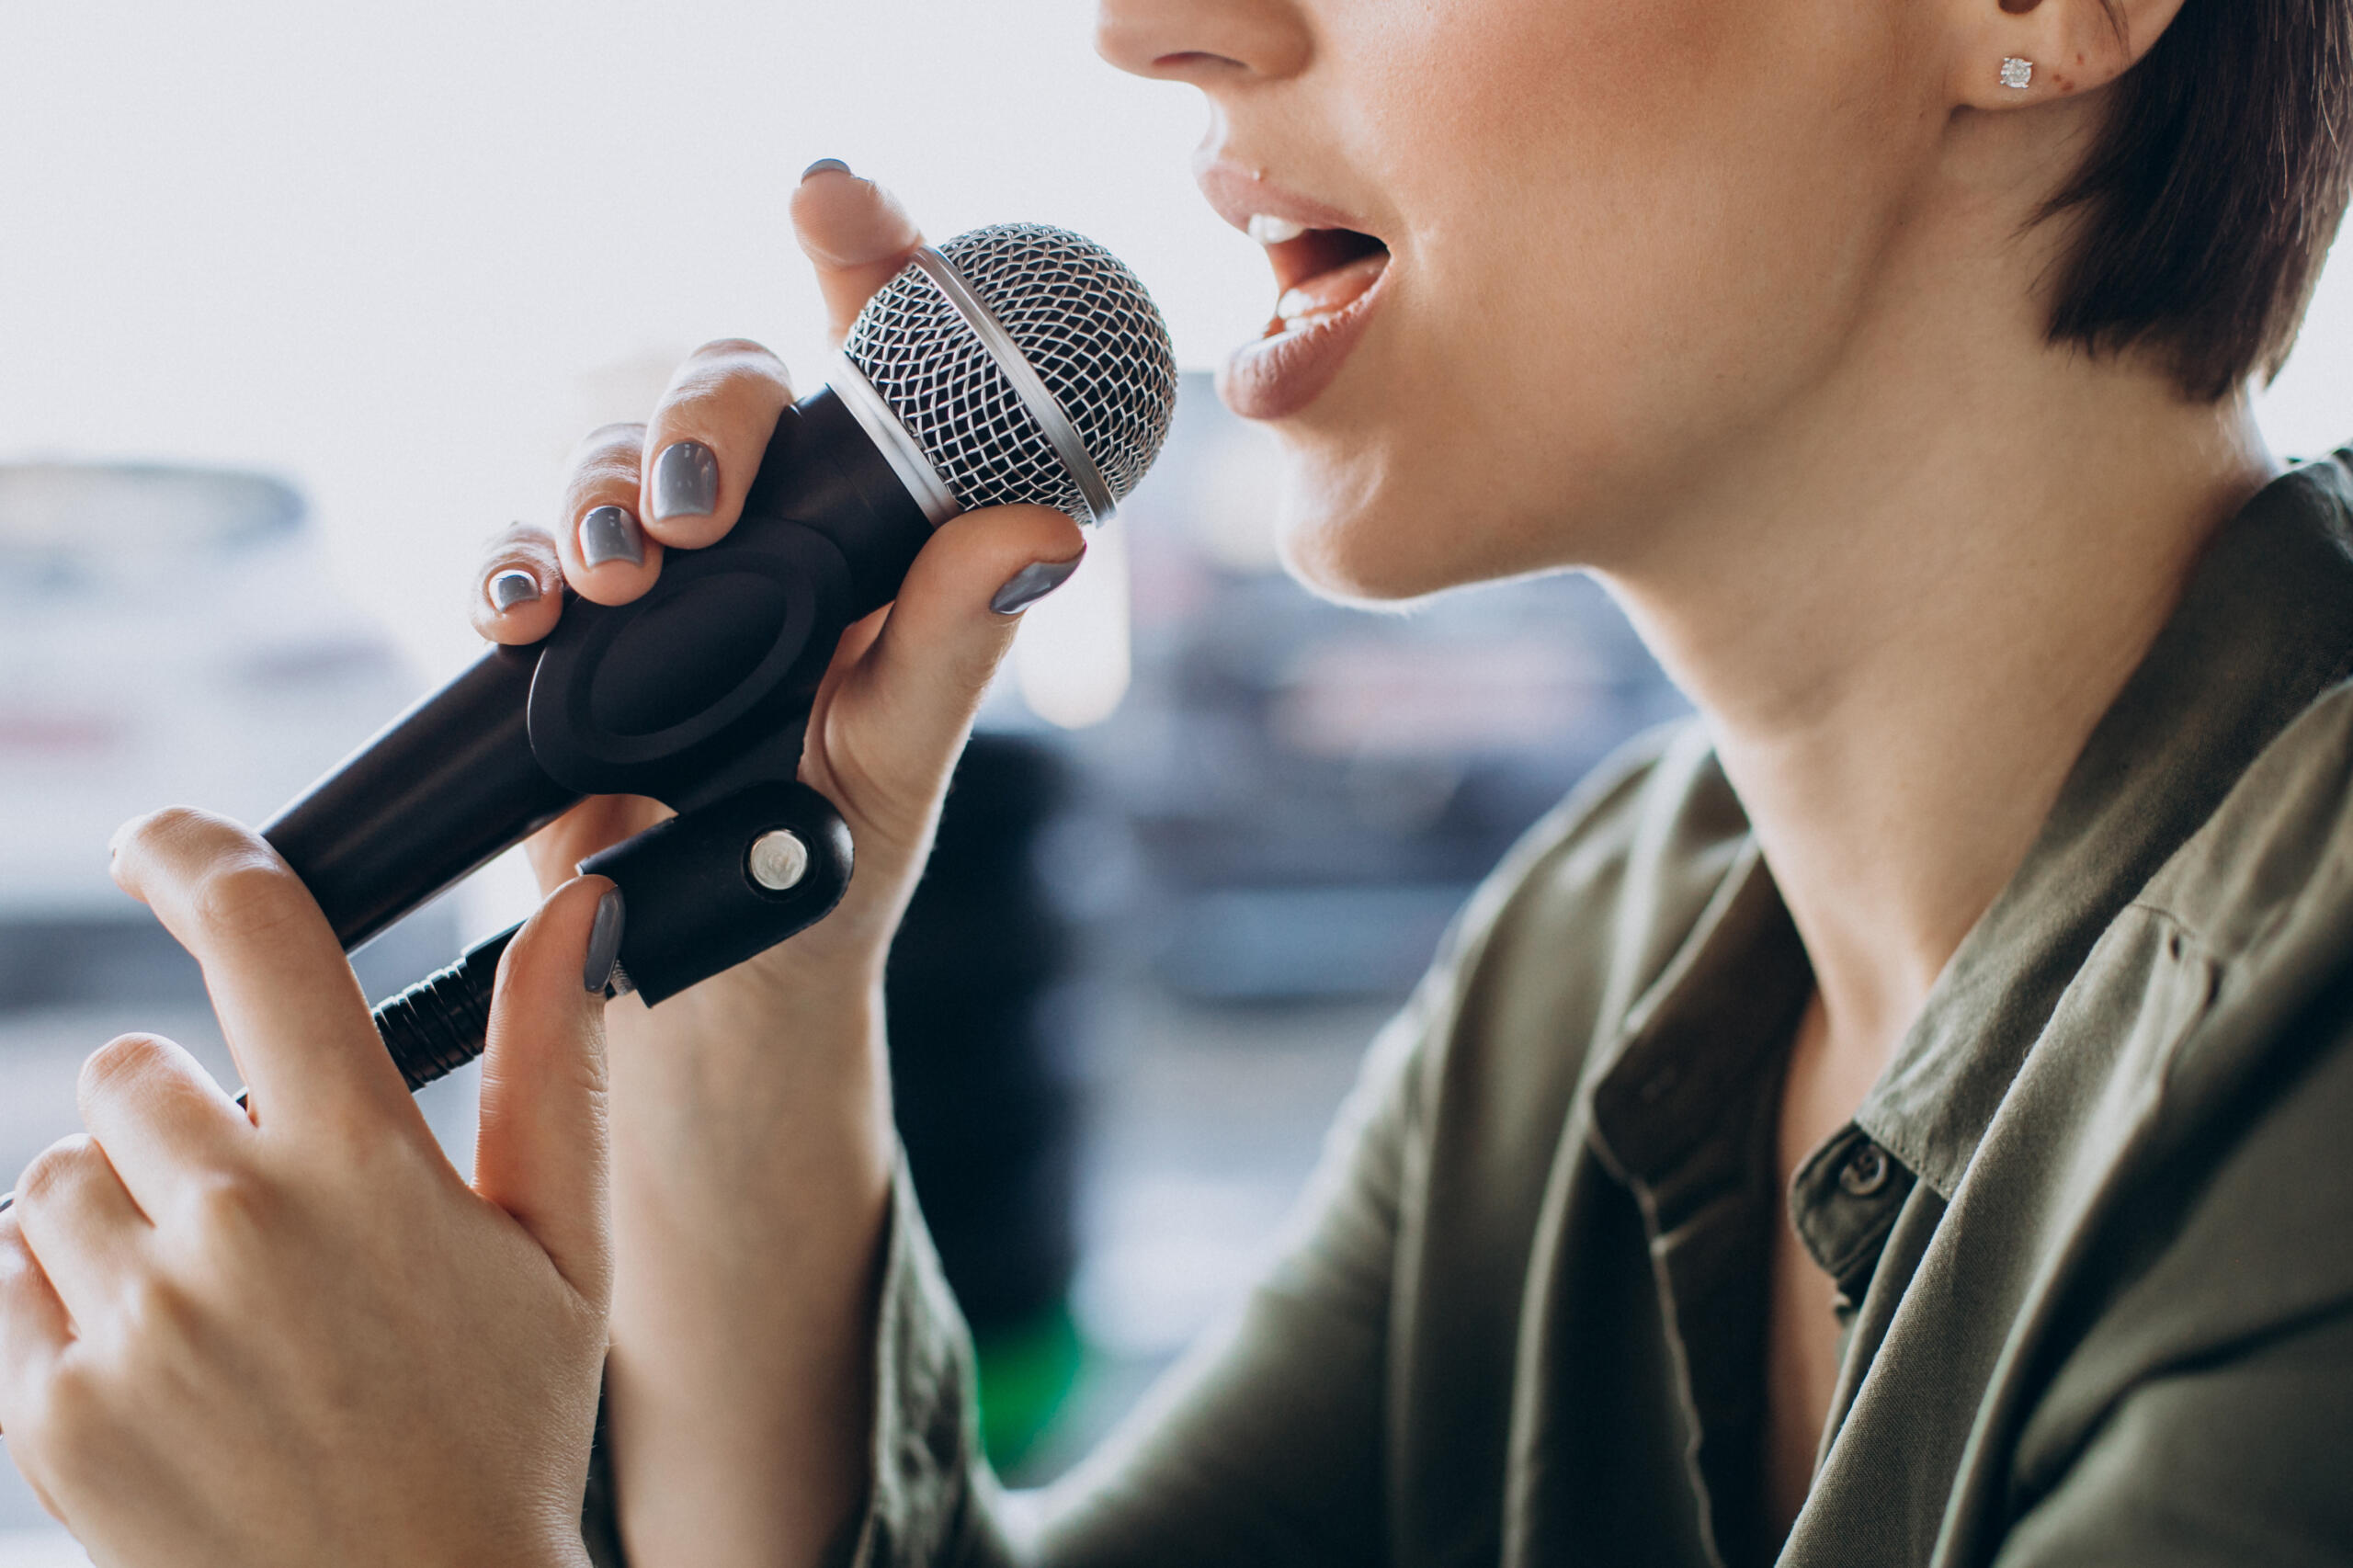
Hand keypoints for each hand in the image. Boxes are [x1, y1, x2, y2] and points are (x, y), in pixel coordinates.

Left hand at [0, 809, 614, 1567]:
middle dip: (194, 1115)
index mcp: (365, 1163)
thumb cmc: (500, 1434)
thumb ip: (554, 1060)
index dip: (197, 854)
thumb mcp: (562, 1249)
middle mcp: (232, 1223)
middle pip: (136, 1068)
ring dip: (124, 1208)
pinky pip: (9, 1276)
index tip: (159, 838)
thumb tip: (581, 905)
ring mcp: (130, 1321)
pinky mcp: (49, 1412)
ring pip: (58, 1172)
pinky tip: (167, 1362)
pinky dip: (69, 1298)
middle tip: (278, 1219)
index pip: (260, 938)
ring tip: (223, 1306)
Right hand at [473, 163, 1083, 981]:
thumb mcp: (901, 759)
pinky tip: (524, 613)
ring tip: (614, 580)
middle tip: (700, 509)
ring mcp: (664, 582)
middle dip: (697, 416)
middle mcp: (770, 539)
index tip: (831, 204)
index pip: (879, 376)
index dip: (866, 269)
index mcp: (876, 544)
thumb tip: (1043, 530)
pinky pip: (523, 558)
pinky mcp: (572, 640)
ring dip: (598, 493)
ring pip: (612, 459)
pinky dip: (511, 567)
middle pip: (724, 390)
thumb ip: (954, 644)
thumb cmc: (832, 865)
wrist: (717, 990)